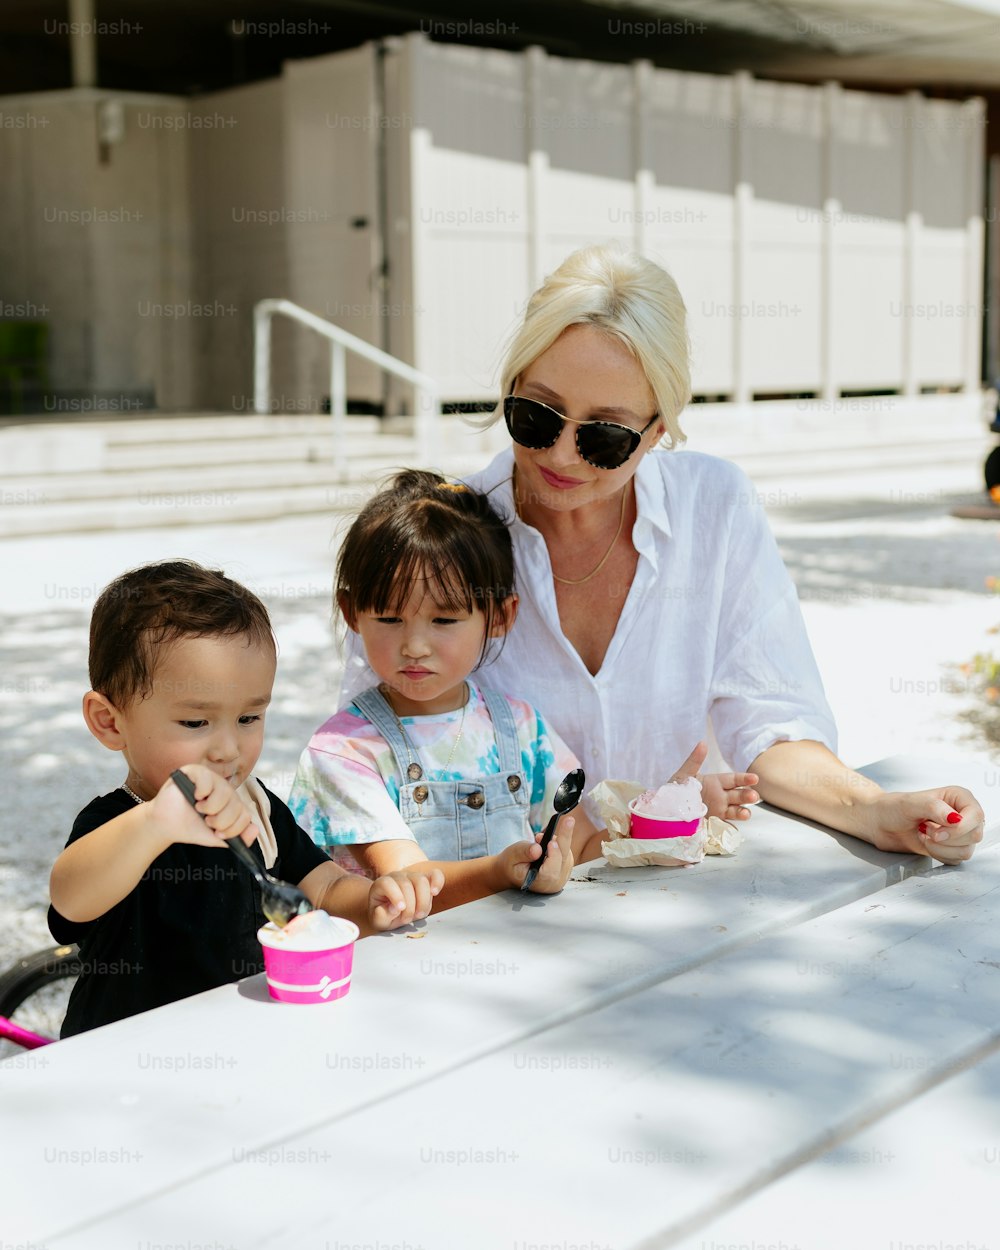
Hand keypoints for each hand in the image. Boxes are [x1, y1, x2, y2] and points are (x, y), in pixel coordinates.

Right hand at [149, 765, 258, 849]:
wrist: (166, 825)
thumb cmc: (191, 828)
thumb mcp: (216, 838)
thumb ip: (238, 838)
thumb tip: (255, 830)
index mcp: (232, 803)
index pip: (245, 815)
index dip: (233, 829)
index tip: (218, 834)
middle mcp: (224, 789)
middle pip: (236, 804)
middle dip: (220, 821)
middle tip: (206, 821)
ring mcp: (211, 779)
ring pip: (224, 793)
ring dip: (210, 808)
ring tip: (199, 809)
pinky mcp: (196, 771)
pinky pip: (208, 779)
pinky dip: (202, 791)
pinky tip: (195, 796)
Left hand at [368, 866, 443, 928]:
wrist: (391, 911)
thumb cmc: (384, 915)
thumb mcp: (378, 920)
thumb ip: (382, 915)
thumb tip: (394, 908)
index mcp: (381, 884)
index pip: (388, 884)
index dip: (395, 895)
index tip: (400, 909)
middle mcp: (397, 877)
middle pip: (407, 884)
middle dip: (410, 905)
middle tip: (407, 920)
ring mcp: (412, 876)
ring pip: (421, 881)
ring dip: (423, 901)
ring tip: (419, 915)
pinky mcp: (426, 879)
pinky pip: (435, 874)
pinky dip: (437, 882)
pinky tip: (435, 892)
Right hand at [496, 816, 575, 893]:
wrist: (513, 872)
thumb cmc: (512, 865)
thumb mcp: (512, 856)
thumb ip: (524, 852)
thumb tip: (537, 849)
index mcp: (539, 882)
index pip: (551, 870)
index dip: (553, 855)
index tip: (551, 841)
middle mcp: (554, 883)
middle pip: (564, 859)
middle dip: (565, 838)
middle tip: (568, 820)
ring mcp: (561, 877)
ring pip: (567, 854)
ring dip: (559, 841)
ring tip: (540, 838)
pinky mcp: (564, 870)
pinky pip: (567, 854)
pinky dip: (560, 844)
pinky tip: (549, 842)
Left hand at [666, 742, 758, 821]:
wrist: (666, 808)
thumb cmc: (677, 789)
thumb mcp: (684, 774)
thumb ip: (694, 760)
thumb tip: (703, 743)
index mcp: (716, 782)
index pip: (734, 779)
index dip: (745, 779)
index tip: (755, 778)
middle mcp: (720, 796)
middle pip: (738, 795)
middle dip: (747, 796)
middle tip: (754, 796)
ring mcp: (718, 810)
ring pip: (735, 811)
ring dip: (742, 812)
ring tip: (745, 814)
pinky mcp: (712, 823)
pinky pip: (723, 825)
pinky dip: (729, 827)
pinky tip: (733, 829)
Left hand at [858, 787, 984, 863]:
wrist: (880, 823)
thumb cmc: (893, 808)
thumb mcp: (911, 803)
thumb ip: (935, 808)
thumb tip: (956, 819)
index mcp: (959, 798)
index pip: (976, 815)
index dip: (960, 828)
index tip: (937, 832)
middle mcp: (963, 815)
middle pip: (974, 835)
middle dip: (947, 839)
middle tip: (925, 830)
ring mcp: (958, 833)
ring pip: (966, 851)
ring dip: (941, 848)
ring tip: (924, 835)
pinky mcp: (951, 848)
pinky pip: (956, 860)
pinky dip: (939, 855)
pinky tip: (926, 844)